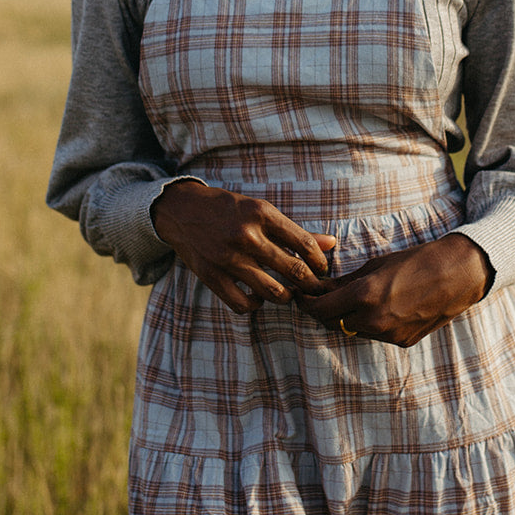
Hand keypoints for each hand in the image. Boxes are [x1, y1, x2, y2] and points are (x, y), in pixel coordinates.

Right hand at [151, 180, 335, 315]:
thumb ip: (294, 230)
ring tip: (288, 293)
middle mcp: (246, 235)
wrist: (182, 211)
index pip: (304, 243)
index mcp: (261, 213)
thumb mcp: (260, 210)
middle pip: (293, 270)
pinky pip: (242, 304)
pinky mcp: (211, 277)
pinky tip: (258, 297)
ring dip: (286, 297)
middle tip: (315, 289)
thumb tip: (331, 243)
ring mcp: (227, 258)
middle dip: (311, 284)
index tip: (322, 269)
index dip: (320, 261)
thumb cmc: (228, 209)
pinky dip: (255, 305)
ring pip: (272, 292)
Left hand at [298, 233, 492, 348]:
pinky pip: (375, 335)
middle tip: (320, 297)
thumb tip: (322, 288)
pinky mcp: (402, 342)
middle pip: (332, 323)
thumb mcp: (376, 265)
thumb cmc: (417, 261)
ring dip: (346, 318)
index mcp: (364, 296)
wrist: (457, 275)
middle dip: (323, 311)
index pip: (320, 309)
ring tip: (350, 300)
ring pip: (353, 331)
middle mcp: (373, 320)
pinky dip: (369, 324)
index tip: (301, 295)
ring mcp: (388, 335)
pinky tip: (378, 308)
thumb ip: (346, 282)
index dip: (306, 303)